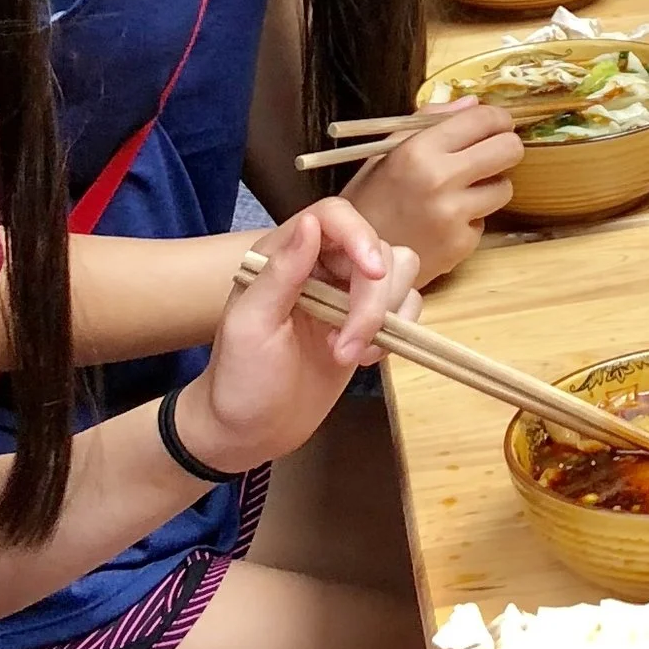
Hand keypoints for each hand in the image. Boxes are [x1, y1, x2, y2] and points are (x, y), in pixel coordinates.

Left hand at [179, 200, 418, 475]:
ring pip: (399, 272)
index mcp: (284, 255)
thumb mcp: (251, 327)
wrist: (252, 430)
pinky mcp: (368, 321)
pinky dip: (397, 330)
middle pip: (376, 250)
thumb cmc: (241, 380)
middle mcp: (320, 265)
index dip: (360, 236)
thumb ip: (281, 273)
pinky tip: (366, 357)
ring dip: (384, 316)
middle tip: (345, 350)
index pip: (335, 217)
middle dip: (371, 302)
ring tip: (350, 354)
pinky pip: (407, 304)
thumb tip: (314, 224)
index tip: (372, 273)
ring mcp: (347, 293)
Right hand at [345, 98, 522, 283]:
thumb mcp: (384, 153)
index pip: (483, 119)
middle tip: (492, 153)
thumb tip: (472, 102)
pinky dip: (472, 219)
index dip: (497, 118)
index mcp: (418, 151)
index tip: (497, 123)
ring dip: (490, 186)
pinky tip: (445, 222)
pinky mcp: (461, 244)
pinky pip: (485, 220)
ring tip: (461, 191)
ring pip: (504, 187)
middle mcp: (439, 180)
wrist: (350, 261)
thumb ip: (427, 122)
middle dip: (505, 148)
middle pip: (509, 149)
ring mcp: (452, 216)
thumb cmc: (368, 202)